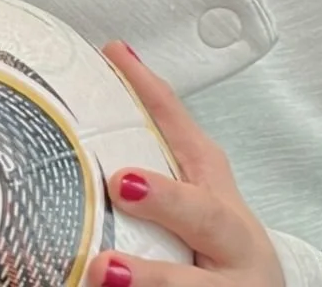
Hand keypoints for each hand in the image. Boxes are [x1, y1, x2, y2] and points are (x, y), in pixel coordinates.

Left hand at [86, 43, 284, 286]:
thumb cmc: (218, 251)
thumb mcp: (196, 201)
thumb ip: (151, 157)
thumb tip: (90, 89)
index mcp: (216, 192)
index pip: (182, 129)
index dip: (151, 92)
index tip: (118, 58)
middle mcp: (231, 239)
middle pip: (205, 216)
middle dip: (167, 199)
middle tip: (123, 182)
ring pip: (194, 284)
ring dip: (151, 277)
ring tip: (104, 271)